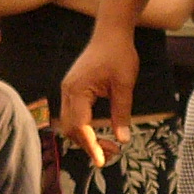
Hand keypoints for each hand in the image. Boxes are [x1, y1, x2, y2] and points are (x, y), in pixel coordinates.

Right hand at [57, 28, 138, 162]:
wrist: (111, 33)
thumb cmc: (119, 55)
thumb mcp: (124, 85)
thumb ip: (122, 113)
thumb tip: (123, 139)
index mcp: (77, 91)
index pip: (80, 126)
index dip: (91, 146)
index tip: (102, 161)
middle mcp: (68, 92)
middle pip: (71, 129)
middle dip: (90, 145)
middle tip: (112, 153)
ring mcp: (68, 90)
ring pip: (71, 124)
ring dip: (86, 138)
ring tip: (109, 145)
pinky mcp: (73, 90)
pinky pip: (74, 115)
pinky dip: (85, 128)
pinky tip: (100, 133)